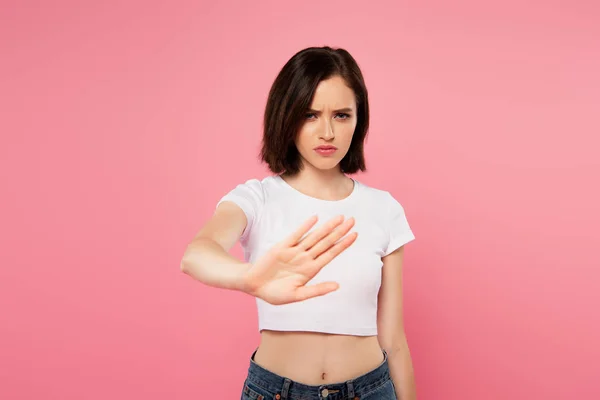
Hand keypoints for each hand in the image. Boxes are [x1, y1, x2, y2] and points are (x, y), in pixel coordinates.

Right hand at [241, 215, 356, 304]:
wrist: (254, 285)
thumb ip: (317, 290)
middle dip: (340, 232)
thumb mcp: (297, 295)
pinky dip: (305, 227)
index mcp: (311, 270)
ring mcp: (295, 251)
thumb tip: (337, 286)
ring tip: (340, 217)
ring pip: (314, 237)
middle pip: (326, 242)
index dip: (343, 244)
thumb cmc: (275, 293)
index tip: (355, 235)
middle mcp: (305, 258)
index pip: (331, 254)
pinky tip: (315, 218)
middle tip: (353, 220)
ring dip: (327, 227)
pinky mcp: (282, 247)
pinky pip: (296, 235)